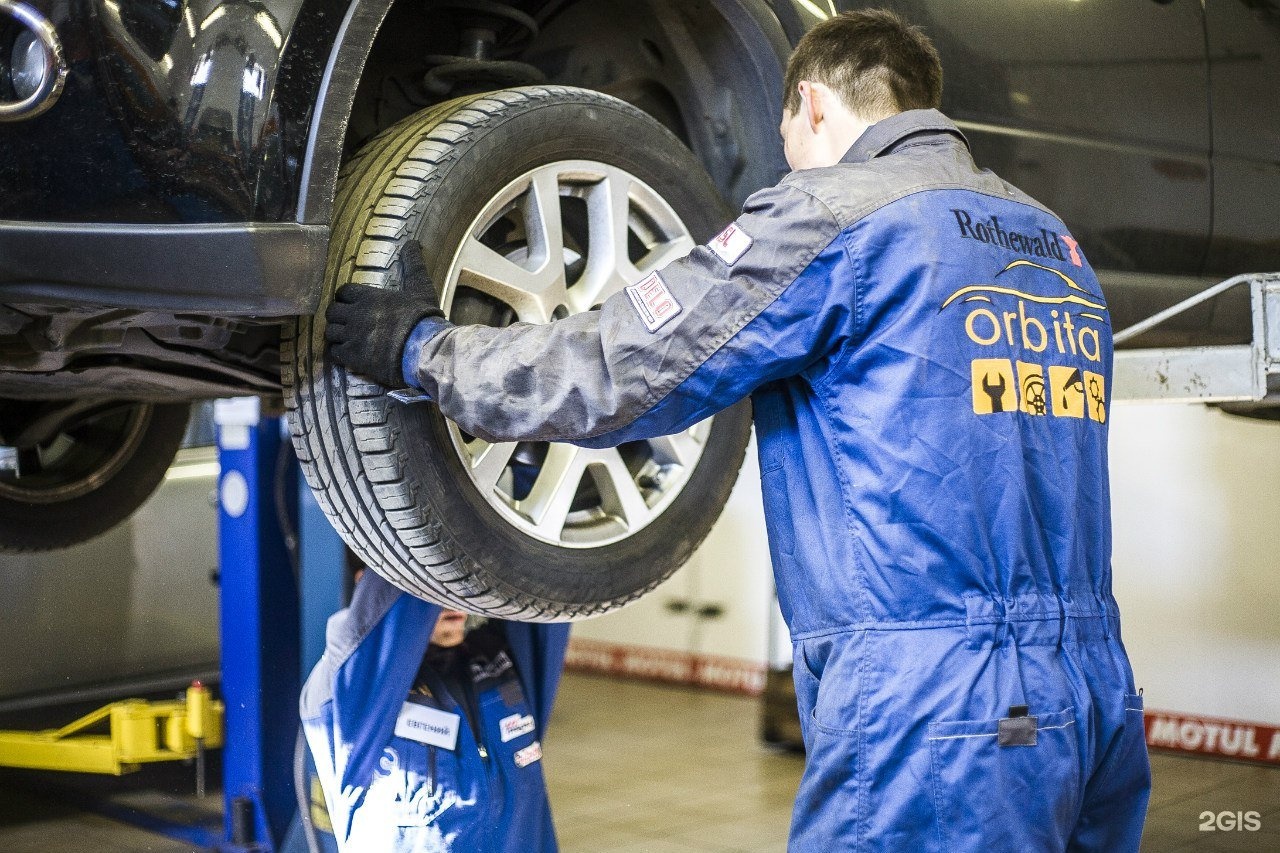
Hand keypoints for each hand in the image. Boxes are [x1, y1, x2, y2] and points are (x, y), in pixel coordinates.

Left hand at [325, 242, 445, 386]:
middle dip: (337, 316)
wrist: (424, 349)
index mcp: (369, 297)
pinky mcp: (354, 357)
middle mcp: (356, 315)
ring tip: (345, 338)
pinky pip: (335, 353)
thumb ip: (413, 265)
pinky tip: (349, 354)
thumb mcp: (420, 287)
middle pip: (332, 312)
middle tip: (345, 321)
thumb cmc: (422, 318)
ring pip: (330, 332)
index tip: (349, 302)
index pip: (343, 291)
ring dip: (336, 334)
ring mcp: (353, 336)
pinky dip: (339, 352)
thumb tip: (412, 243)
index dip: (344, 297)